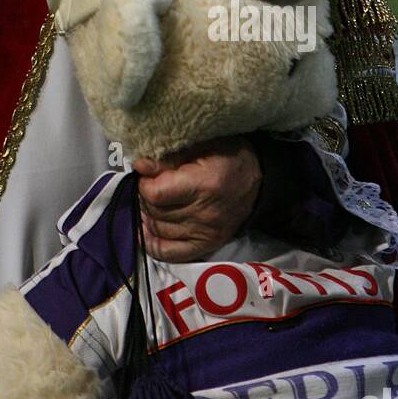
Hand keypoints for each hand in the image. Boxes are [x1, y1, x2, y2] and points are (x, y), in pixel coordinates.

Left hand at [131, 136, 260, 262]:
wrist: (257, 179)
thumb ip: (169, 157)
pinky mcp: (207, 245)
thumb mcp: (201, 145)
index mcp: (204, 185)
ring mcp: (206, 233)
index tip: (145, 171)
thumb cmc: (228, 156)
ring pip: (159, 230)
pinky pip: (170, 253)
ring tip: (152, 201)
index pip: (157, 193)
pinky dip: (153, 242)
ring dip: (148, 215)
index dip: (144, 182)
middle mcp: (205, 214)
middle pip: (156, 212)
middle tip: (149, 184)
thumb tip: (140, 165)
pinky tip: (147, 228)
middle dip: (144, 197)